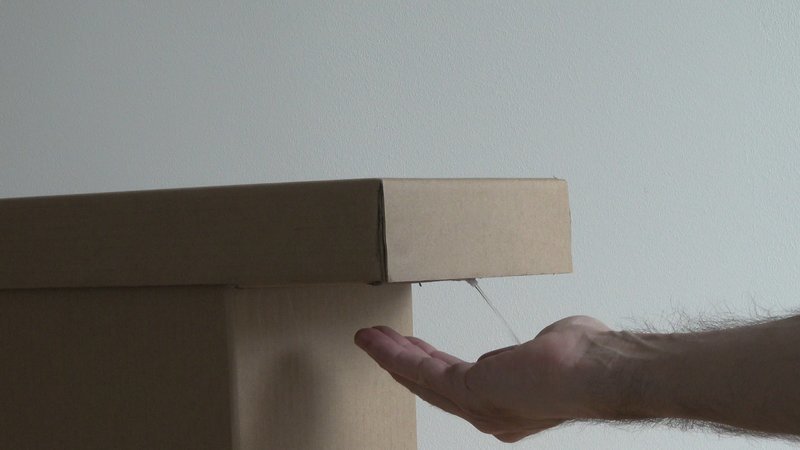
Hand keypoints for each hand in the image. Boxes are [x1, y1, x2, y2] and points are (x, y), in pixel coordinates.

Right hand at [354, 316, 611, 442]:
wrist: (596, 372)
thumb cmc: (585, 360)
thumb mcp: (548, 346)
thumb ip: (529, 349)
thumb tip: (530, 343)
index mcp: (506, 403)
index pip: (457, 382)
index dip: (431, 363)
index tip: (413, 345)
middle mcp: (488, 411)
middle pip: (432, 384)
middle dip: (403, 360)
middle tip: (379, 341)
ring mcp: (477, 405)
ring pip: (422, 377)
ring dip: (391, 355)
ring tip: (368, 337)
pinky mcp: (468, 391)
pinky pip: (422, 369)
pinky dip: (394, 354)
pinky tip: (376, 340)